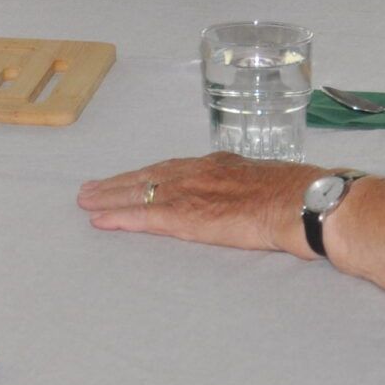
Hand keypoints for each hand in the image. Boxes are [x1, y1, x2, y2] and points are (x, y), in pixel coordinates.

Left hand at [78, 154, 318, 254]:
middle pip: (146, 177)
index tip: (125, 179)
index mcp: (214, 165)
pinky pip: (143, 217)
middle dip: (117, 183)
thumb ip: (242, 186)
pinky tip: (100, 219)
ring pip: (137, 193)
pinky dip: (119, 217)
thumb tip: (242, 193)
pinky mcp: (185, 216)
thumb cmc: (294, 196)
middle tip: (90, 189)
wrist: (299, 201)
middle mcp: (194, 173)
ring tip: (85, 201)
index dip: (144, 175)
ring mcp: (188, 193)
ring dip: (108, 197)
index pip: (170, 169)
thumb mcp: (262, 180)